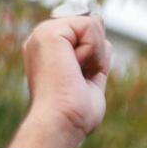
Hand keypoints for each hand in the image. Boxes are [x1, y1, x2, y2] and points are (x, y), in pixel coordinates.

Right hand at [7, 15, 111, 147]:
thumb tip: (104, 33)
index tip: (81, 80)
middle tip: (79, 78)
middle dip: (97, 54)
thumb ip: (95, 56)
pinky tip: (75, 67)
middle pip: (92, 27)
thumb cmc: (75, 114)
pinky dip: (93, 51)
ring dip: (95, 55)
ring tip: (75, 74)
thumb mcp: (90, 80)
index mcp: (49, 51)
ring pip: (92, 24)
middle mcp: (42, 39)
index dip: (96, 56)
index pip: (87, 36)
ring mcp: (42, 34)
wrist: (61, 123)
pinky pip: (90, 26)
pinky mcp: (48, 32)